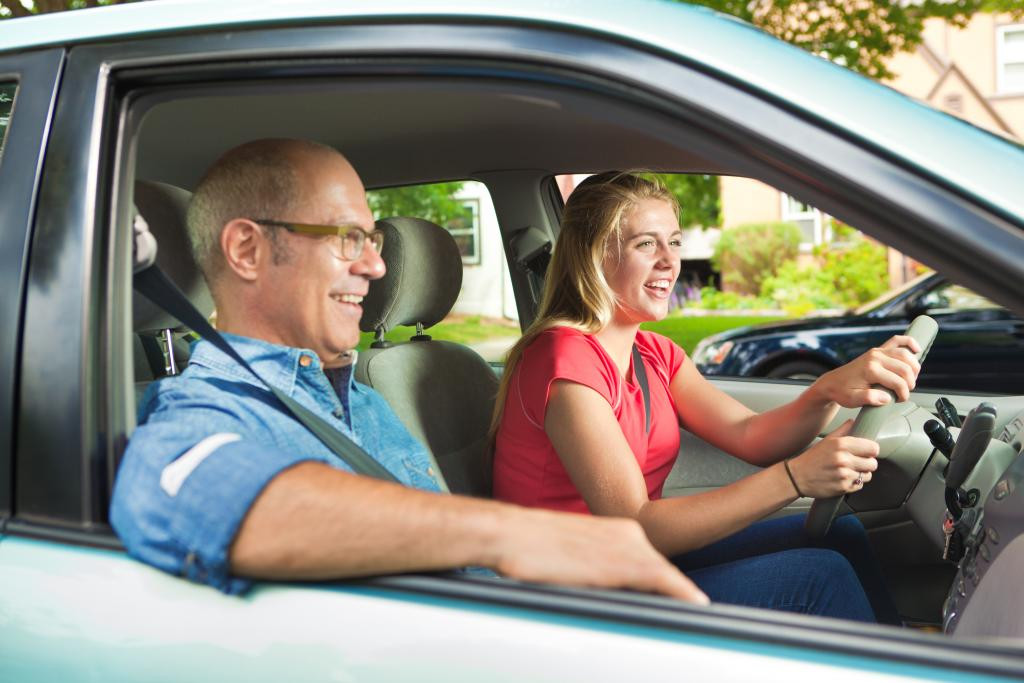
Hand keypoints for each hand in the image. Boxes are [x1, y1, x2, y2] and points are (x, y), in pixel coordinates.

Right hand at [495, 507, 709, 604]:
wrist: (508, 533)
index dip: (670, 585)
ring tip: (698, 614)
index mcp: (617, 530)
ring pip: (667, 575)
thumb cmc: (529, 546)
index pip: (654, 562)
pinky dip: (681, 592)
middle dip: (677, 593)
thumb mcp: (572, 554)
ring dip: (682, 595)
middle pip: (662, 571)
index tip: (682, 601)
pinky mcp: (619, 561)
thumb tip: (611, 591)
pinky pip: (662, 579)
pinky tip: (695, 603)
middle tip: (695, 613)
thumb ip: (598, 569)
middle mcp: (628, 533)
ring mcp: (625, 545)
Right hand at [788, 420, 878, 497]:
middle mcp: (843, 459)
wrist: (797, 477)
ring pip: (867, 475)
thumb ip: (843, 430)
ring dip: (861, 474)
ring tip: (849, 471)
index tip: (867, 452)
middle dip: (867, 463)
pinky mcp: (843, 487)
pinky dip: (854, 483)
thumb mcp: (826, 440)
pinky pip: (859, 485)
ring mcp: (844, 474)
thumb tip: (854, 421)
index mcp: (841, 444)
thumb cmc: (812, 458)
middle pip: (873, 463)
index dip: (871, 450)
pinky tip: (843, 478)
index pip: (873, 448)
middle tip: (857, 462)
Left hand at [810, 335, 921, 407]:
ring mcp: (877, 352)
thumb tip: (886, 397)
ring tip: (910, 380)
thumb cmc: (842, 391)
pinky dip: (909, 342)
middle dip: (910, 382)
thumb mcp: (852, 400)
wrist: (832, 383)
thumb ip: (869, 399)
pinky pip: (896, 340)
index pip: (898, 382)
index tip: (900, 400)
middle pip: (905, 368)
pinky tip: (917, 349)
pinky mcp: (877, 350)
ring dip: (914, 367)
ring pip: (905, 355)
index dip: (903, 394)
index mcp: (870, 370)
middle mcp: (875, 358)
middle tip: (905, 392)